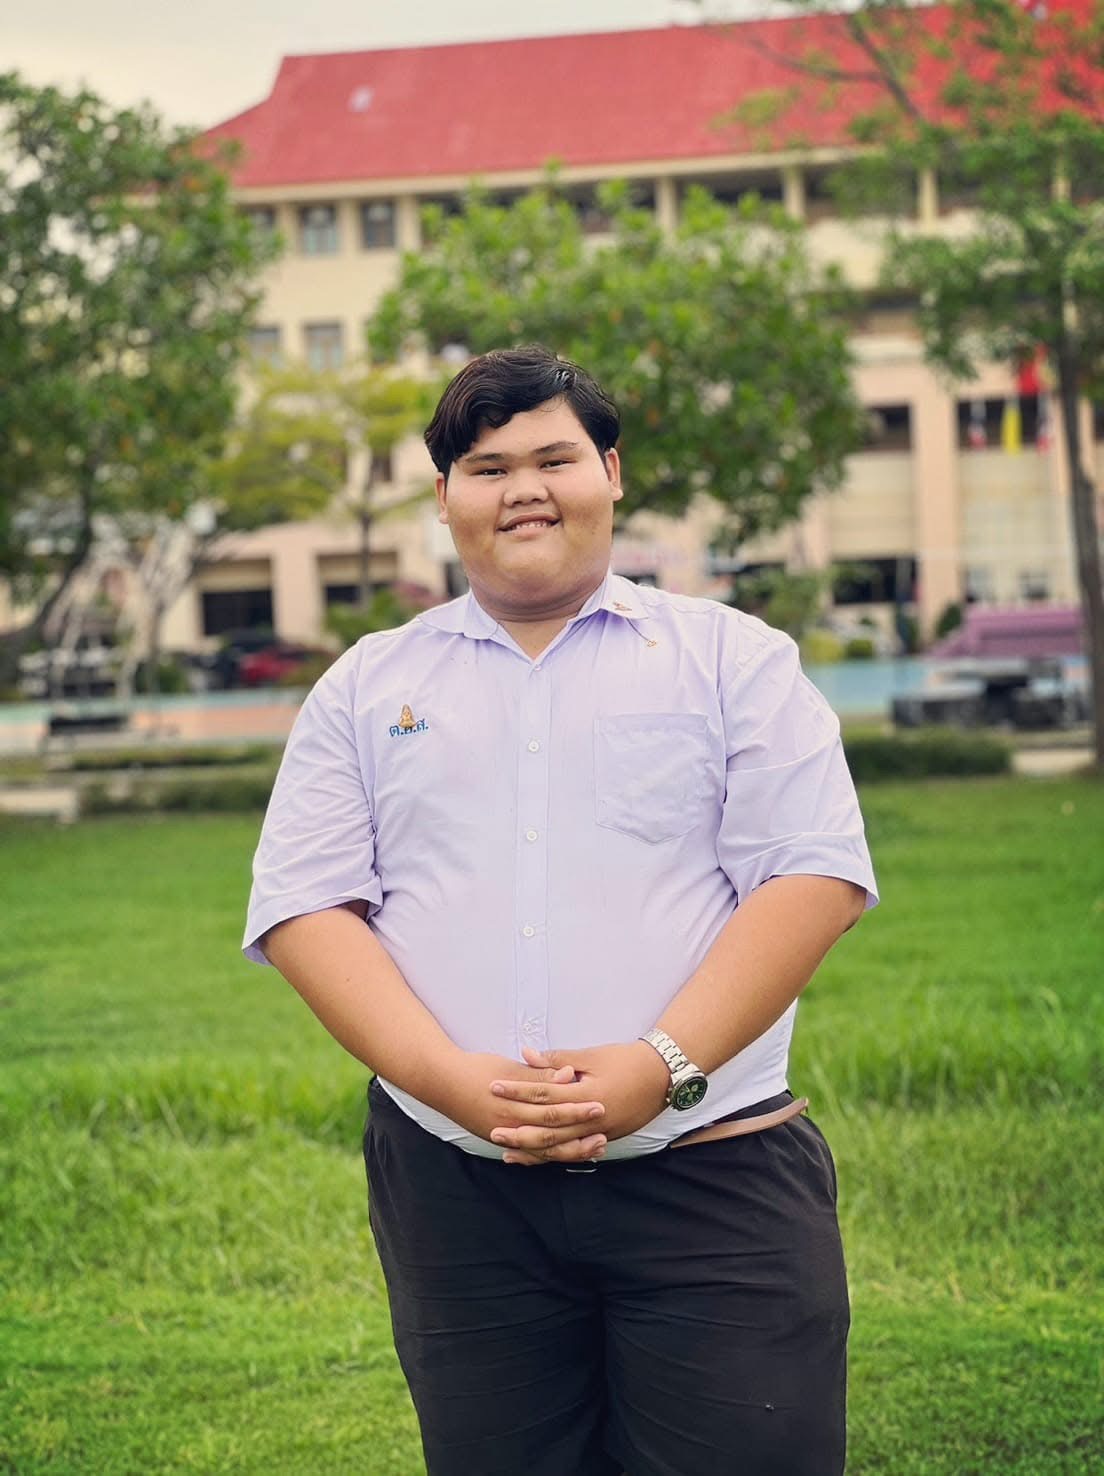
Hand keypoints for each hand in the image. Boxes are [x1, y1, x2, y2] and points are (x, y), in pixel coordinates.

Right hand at [437, 1052, 608, 1161]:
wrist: (442, 1082)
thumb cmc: (476, 1069)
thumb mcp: (510, 1067)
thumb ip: (540, 1075)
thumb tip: (569, 1074)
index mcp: (514, 1104)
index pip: (553, 1109)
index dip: (578, 1109)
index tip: (601, 1105)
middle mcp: (510, 1125)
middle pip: (552, 1134)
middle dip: (579, 1134)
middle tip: (605, 1133)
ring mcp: (504, 1136)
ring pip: (543, 1150)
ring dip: (569, 1151)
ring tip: (593, 1149)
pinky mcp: (500, 1140)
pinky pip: (528, 1154)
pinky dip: (548, 1157)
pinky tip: (563, 1156)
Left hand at [490, 1042, 670, 1164]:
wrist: (663, 1077)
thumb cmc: (627, 1060)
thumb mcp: (592, 1056)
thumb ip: (558, 1059)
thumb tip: (526, 1054)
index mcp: (587, 1095)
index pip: (544, 1095)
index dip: (518, 1091)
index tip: (495, 1087)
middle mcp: (592, 1119)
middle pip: (549, 1129)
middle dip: (519, 1130)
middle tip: (492, 1129)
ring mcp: (599, 1133)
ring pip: (561, 1147)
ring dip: (533, 1150)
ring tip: (508, 1151)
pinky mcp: (605, 1138)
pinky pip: (574, 1152)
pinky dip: (555, 1155)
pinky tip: (539, 1157)